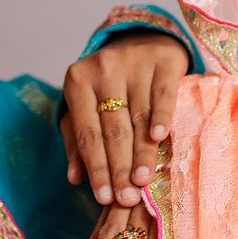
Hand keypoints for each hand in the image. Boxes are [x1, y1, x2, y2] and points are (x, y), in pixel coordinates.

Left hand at [62, 33, 188, 206]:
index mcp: (77, 81)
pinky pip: (163, 94)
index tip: (105, 198)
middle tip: (127, 198)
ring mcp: (133, 62)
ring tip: (144, 182)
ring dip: (141, 152)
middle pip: (112, 128)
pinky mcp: (162, 59)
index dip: (96, 167)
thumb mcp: (86, 106)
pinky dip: (161, 117)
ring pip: (138, 116)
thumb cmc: (110, 84)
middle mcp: (102, 69)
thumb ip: (78, 141)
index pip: (87, 133)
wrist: (141, 40)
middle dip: (119, 167)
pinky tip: (159, 138)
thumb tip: (74, 178)